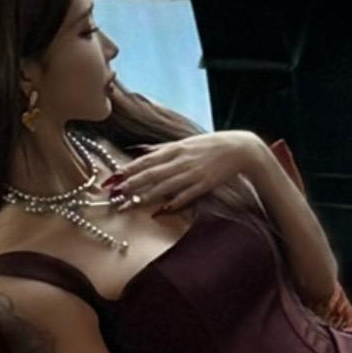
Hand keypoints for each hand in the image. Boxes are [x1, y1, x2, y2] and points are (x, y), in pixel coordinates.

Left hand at [102, 127, 258, 216]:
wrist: (239, 148)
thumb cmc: (209, 145)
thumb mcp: (183, 142)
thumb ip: (160, 149)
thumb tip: (138, 150)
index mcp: (174, 148)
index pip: (146, 160)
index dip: (128, 169)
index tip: (112, 178)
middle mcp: (181, 160)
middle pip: (151, 174)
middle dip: (131, 185)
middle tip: (114, 195)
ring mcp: (193, 173)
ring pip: (165, 186)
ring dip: (146, 196)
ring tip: (129, 205)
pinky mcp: (205, 184)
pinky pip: (186, 195)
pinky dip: (173, 203)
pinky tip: (160, 210)